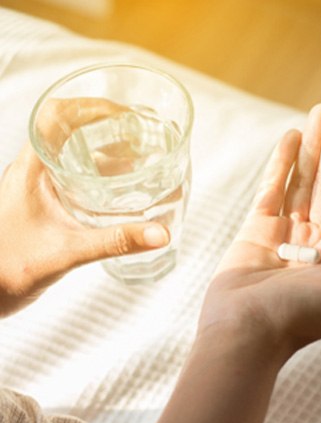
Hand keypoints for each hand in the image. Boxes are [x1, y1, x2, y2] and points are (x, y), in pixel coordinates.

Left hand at [0, 100, 170, 316]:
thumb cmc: (8, 269)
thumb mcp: (68, 252)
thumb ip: (114, 242)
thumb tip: (158, 234)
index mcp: (30, 171)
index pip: (55, 117)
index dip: (91, 108)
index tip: (124, 116)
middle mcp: (32, 173)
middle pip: (68, 131)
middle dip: (107, 128)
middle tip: (140, 136)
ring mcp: (37, 188)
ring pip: (73, 155)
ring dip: (104, 151)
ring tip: (138, 157)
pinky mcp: (44, 205)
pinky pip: (74, 178)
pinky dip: (100, 176)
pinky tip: (121, 191)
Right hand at [199, 97, 320, 354]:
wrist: (245, 335)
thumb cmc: (302, 321)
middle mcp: (319, 242)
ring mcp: (287, 235)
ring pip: (303, 181)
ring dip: (313, 145)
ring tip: (320, 110)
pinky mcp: (256, 232)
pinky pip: (271, 190)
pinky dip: (280, 164)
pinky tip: (291, 136)